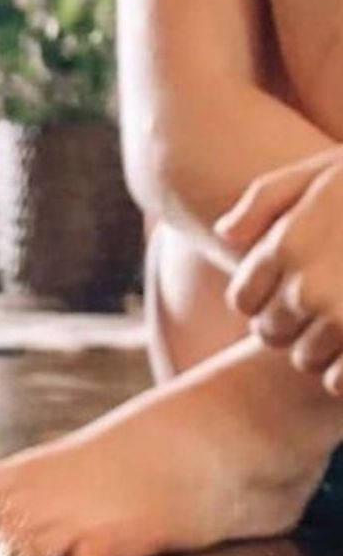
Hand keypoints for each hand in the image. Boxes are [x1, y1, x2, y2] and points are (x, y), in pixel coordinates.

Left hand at [215, 150, 342, 394]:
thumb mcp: (320, 172)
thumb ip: (266, 199)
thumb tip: (225, 235)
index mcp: (286, 246)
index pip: (244, 299)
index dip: (264, 292)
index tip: (290, 280)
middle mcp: (307, 289)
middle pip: (271, 334)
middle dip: (292, 321)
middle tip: (326, 296)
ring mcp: (342, 321)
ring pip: (306, 360)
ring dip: (324, 345)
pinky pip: (339, 382)